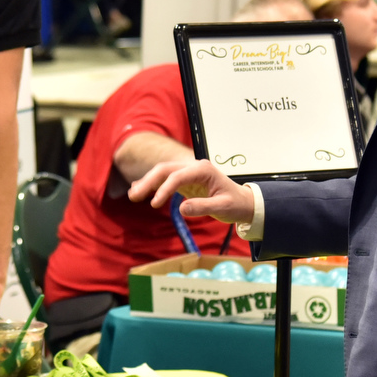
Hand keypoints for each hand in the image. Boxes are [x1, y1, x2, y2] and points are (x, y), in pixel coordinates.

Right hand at [127, 158, 254, 223]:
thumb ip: (203, 208)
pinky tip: (140, 191)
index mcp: (203, 169)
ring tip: (133, 195)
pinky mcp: (186, 181)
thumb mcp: (222, 208)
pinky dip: (153, 185)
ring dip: (147, 182)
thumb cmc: (235, 204)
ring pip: (163, 173)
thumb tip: (181, 209)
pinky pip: (166, 180)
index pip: (177, 176)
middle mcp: (194, 167)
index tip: (154, 205)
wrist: (243, 202)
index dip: (163, 189)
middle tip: (134, 196)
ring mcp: (189, 172)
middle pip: (165, 169)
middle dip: (148, 181)